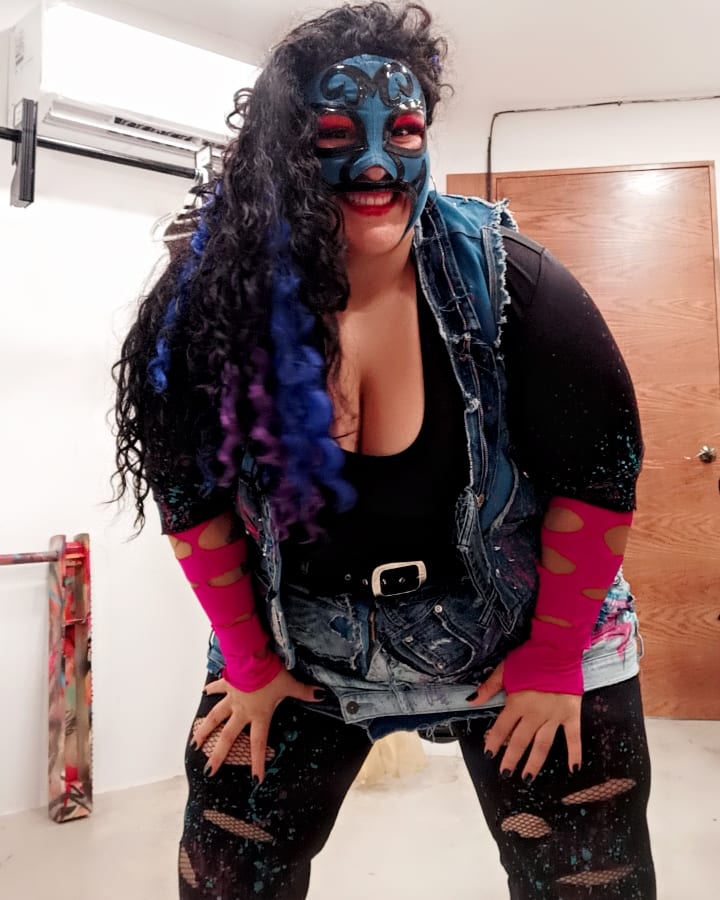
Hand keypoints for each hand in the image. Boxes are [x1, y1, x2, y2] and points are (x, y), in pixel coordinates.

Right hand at [192, 668, 322, 782]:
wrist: (251, 657)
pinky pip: (218, 688)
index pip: (258, 744)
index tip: (255, 780)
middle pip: (228, 737)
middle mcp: (242, 711)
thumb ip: (304, 692)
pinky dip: (210, 690)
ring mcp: (232, 698)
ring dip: (204, 730)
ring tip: (195, 743)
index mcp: (258, 715)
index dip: (257, 763)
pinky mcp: (228, 684)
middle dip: (218, 755)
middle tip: (209, 770)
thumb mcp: (290, 684)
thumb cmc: (271, 673)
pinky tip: (203, 693)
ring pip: (215, 717)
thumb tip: (321, 695)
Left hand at [468, 660, 581, 780]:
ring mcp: (554, 716)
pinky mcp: (571, 714)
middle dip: (511, 758)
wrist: (558, 649)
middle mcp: (535, 713)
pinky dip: (574, 753)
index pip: (502, 727)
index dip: (494, 741)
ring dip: (534, 762)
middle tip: (505, 773)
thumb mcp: (505, 669)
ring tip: (527, 777)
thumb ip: (488, 687)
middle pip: (520, 740)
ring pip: (543, 744)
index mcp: (517, 702)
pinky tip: (573, 769)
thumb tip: (471, 701)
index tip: (488, 754)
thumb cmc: (530, 658)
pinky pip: (573, 737)